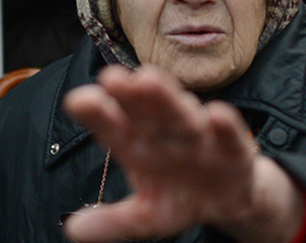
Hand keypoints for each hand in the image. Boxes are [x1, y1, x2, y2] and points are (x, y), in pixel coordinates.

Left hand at [62, 65, 304, 242]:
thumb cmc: (179, 196)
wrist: (229, 200)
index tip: (77, 101)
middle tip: (111, 77)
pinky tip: (216, 114)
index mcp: (137, 145)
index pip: (113, 127)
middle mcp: (164, 133)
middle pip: (145, 112)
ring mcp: (199, 136)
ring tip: (149, 80)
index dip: (96, 114)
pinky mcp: (233, 147)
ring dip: (167, 99)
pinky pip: (229, 134)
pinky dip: (225, 125)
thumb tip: (72, 230)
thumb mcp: (145, 215)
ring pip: (181, 115)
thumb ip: (112, 221)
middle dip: (130, 95)